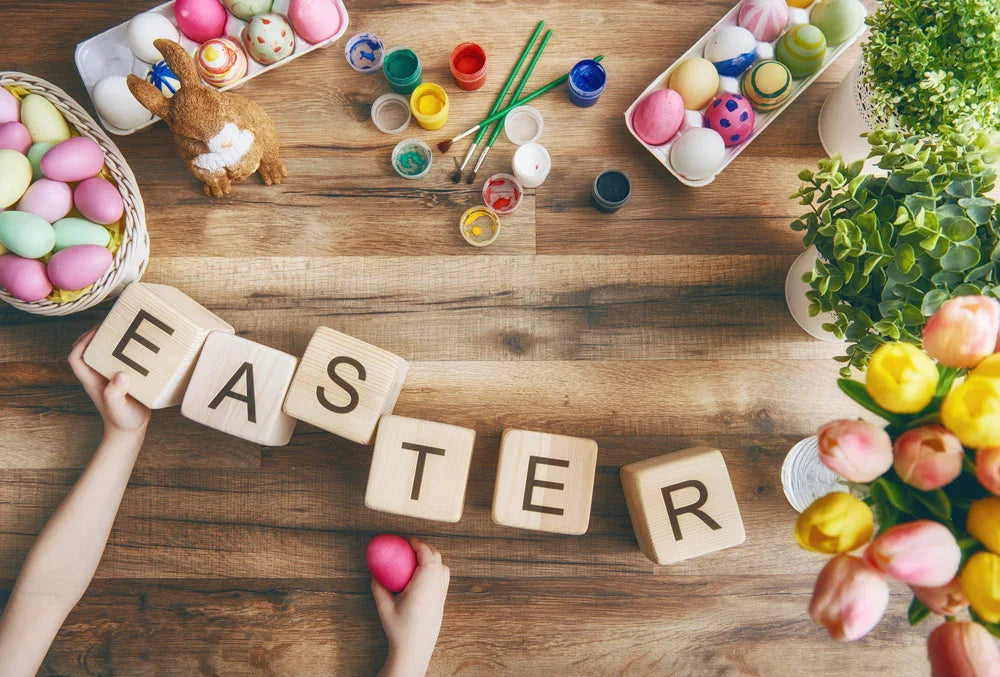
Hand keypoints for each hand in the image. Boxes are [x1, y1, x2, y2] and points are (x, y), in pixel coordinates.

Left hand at [68, 329, 150, 436]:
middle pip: (87, 351)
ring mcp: (109, 377)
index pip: (76, 358)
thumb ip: (115, 393)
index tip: (97, 331)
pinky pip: (119, 360)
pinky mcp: (122, 378)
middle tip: (112, 324)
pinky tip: (138, 346)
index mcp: (91, 380)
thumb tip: (120, 375)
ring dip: (110, 341)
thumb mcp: (118, 408)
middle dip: (95, 336)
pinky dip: (125, 351)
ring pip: (103, 354)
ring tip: (125, 330)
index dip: (81, 342)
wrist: (130, 430)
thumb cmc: (122, 420)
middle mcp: (97, 376)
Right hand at [373, 538, 449, 676]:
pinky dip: (437, 569)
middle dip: (427, 549)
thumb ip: (378, 588)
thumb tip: (375, 573)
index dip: (421, 546)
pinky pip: (444, 578)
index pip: (428, 559)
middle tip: (412, 546)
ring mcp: (442, 596)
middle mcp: (436, 590)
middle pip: (438, 560)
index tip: (410, 541)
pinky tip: (424, 573)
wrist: (414, 650)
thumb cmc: (399, 630)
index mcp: (423, 588)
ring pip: (444, 569)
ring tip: (419, 558)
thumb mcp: (384, 608)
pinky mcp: (442, 602)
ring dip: (433, 558)